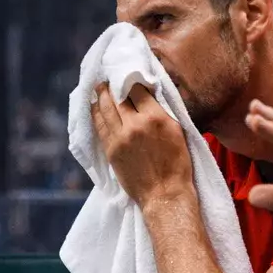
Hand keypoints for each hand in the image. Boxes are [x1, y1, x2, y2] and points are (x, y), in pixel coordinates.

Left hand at [91, 82, 193, 207]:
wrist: (165, 194)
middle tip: (107, 79)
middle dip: (112, 86)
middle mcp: (135, 124)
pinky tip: (94, 107)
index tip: (128, 79)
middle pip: (118, 97)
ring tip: (99, 88)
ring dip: (101, 96)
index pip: (137, 90)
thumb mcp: (178, 131)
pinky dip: (96, 114)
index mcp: (155, 117)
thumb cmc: (178, 165)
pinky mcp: (111, 150)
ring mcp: (120, 137)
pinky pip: (99, 126)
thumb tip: (148, 96)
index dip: (131, 83)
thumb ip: (162, 112)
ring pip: (105, 110)